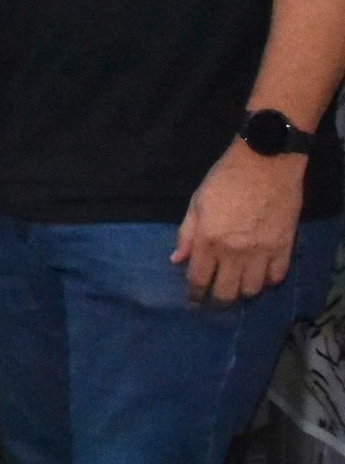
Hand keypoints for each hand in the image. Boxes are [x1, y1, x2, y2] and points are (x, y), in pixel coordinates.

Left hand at [172, 140, 306, 304]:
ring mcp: (262, 251)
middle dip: (218, 301)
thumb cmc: (226, 179)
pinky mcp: (285, 246)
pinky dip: (268, 280)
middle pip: (226, 292)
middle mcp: (234, 252)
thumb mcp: (197, 203)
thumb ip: (187, 234)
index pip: (199, 279)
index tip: (194, 301)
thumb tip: (177, 260)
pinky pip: (276, 276)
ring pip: (252, 289)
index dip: (194, 294)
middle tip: (215, 301)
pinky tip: (261, 275)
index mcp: (209, 240)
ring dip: (243, 292)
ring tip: (238, 286)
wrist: (267, 162)